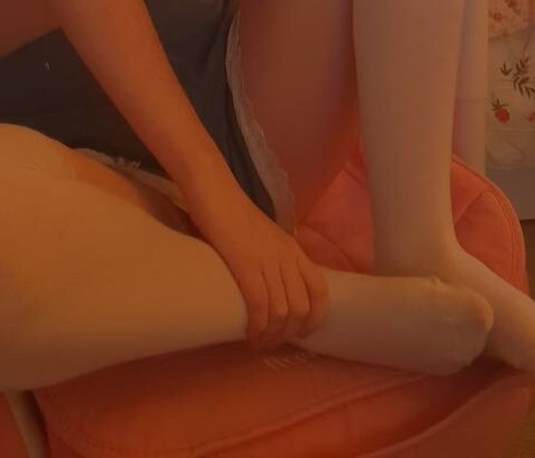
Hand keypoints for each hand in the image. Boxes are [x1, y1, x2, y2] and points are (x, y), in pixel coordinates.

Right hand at [185, 174, 328, 348]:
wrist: (214, 191)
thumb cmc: (232, 213)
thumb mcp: (264, 236)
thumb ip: (272, 257)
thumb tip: (269, 286)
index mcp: (292, 249)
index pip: (320, 289)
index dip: (315, 317)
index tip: (299, 332)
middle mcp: (286, 256)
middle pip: (302, 307)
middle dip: (289, 334)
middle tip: (272, 342)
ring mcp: (268, 260)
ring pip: (283, 312)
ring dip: (272, 336)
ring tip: (258, 343)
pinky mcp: (246, 264)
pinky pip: (261, 306)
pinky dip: (258, 328)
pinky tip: (249, 335)